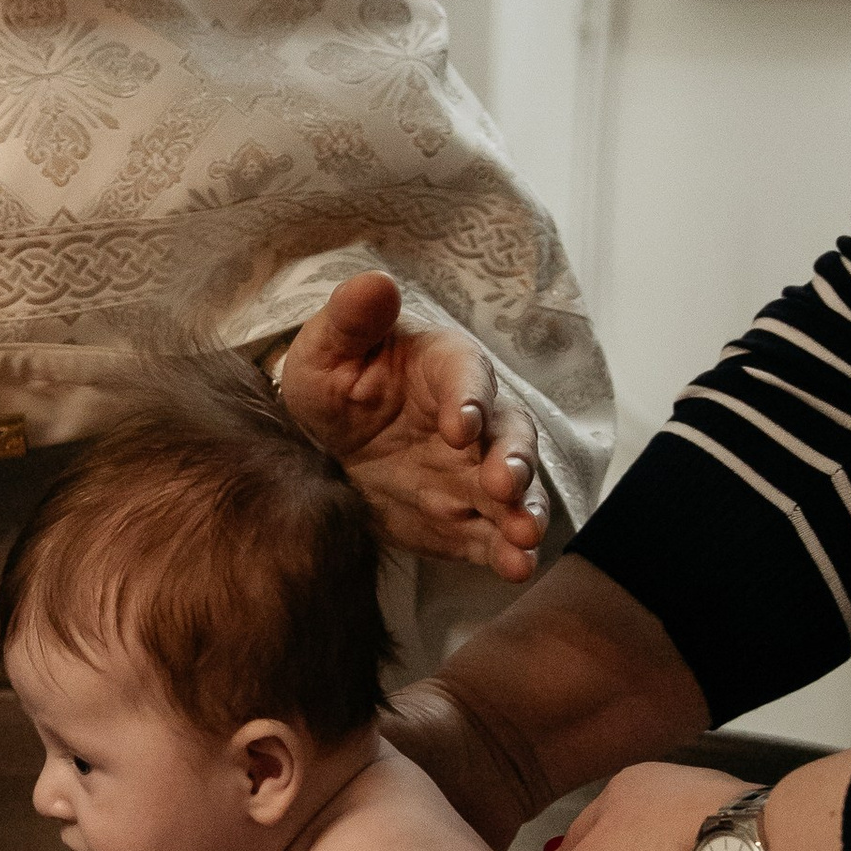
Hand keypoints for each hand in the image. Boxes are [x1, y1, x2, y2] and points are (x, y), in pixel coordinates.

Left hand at [282, 273, 544, 576]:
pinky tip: (515, 569)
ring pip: (516, 489)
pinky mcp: (467, 518)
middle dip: (513, 461)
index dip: (469, 398)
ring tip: (526, 536)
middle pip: (510, 436)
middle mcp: (475, 419)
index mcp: (445, 368)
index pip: (468, 377)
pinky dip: (507, 553)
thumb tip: (376, 282)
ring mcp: (475, 473)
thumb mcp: (327, 348)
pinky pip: (494, 536)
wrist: (324, 444)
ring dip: (525, 510)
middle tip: (505, 485)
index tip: (461, 425)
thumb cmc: (333, 380)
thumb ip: (351, 317)